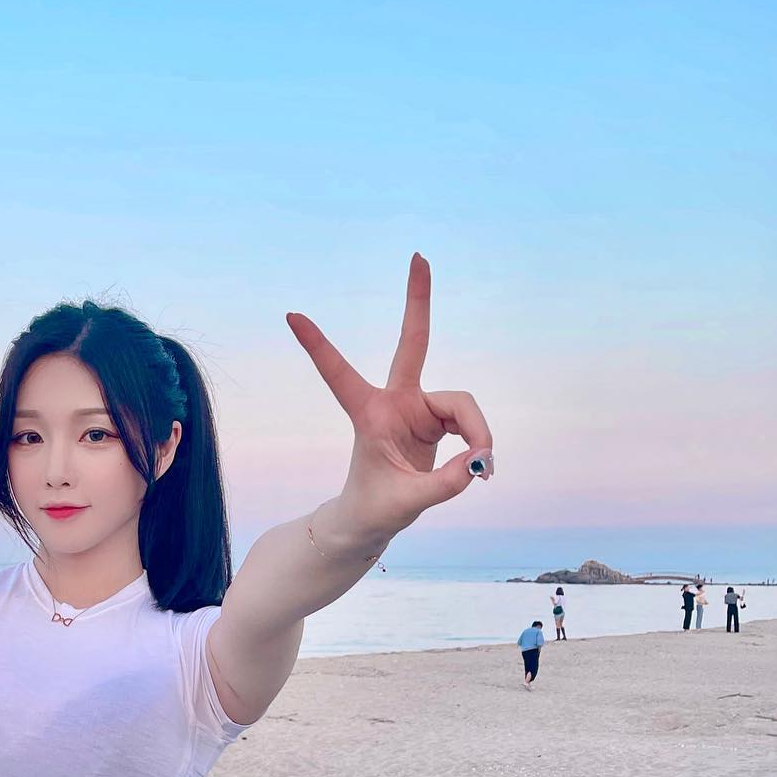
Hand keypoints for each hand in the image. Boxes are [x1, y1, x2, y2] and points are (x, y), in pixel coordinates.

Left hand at [286, 254, 492, 542]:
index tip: (291, 315)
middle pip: (413, 343)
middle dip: (417, 301)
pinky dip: (480, 444)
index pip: (338, 374)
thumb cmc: (374, 508)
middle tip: (418, 256)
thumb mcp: (406, 501)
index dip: (318, 346)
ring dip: (478, 433)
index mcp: (368, 414)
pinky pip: (470, 424)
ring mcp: (417, 408)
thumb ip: (445, 482)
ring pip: (462, 405)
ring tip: (484, 469)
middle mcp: (394, 402)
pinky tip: (482, 467)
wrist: (372, 519)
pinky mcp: (436, 421)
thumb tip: (479, 460)